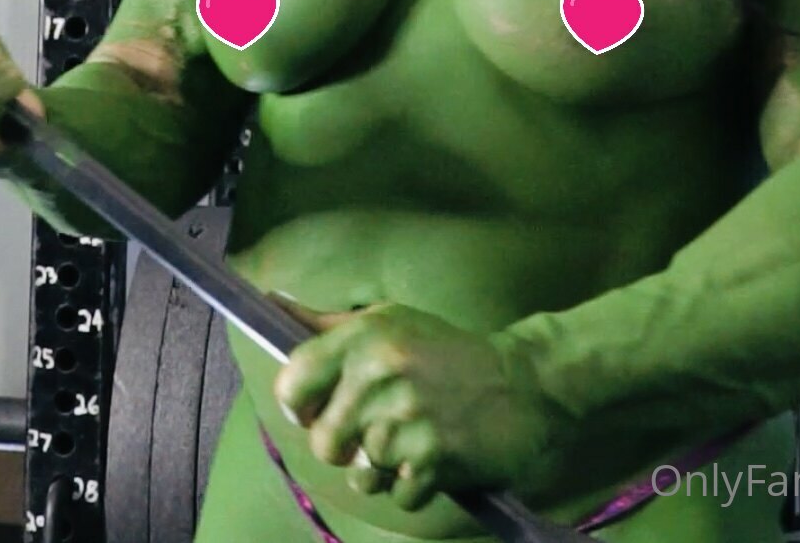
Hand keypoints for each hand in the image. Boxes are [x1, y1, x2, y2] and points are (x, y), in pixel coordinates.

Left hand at [273, 304, 562, 511]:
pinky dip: (416, 486)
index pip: (291, 386)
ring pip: (362, 475)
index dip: (300, 405)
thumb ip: (326, 324)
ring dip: (385, 468)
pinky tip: (435, 457)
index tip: (320, 406)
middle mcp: (379, 376)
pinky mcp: (435, 460)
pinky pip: (398, 496)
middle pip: (323, 443)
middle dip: (346, 445)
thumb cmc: (447, 351)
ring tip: (413, 439)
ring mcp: (407, 420)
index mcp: (363, 339)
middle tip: (378, 427)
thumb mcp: (388, 321)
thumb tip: (272, 302)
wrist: (526, 382)